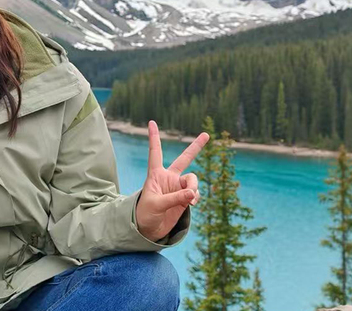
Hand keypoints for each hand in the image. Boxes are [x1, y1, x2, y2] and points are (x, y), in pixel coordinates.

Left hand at [135, 121, 208, 241]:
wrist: (149, 229)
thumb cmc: (145, 214)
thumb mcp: (156, 204)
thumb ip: (175, 198)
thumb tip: (193, 193)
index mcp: (155, 174)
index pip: (155, 152)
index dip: (154, 137)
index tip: (151, 122)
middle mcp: (169, 178)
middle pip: (184, 159)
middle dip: (196, 147)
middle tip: (207, 135)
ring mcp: (178, 188)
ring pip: (193, 180)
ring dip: (193, 187)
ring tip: (189, 199)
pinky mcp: (185, 199)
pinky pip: (196, 193)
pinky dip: (196, 197)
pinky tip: (192, 203)